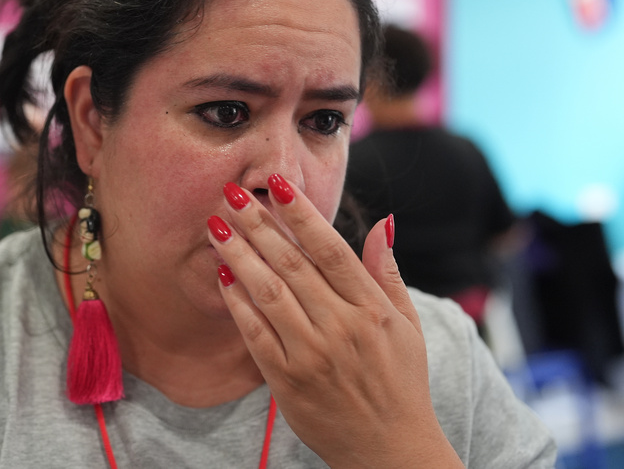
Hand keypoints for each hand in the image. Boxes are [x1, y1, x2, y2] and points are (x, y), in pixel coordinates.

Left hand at [208, 176, 462, 468]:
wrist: (390, 453)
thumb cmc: (400, 382)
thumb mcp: (408, 325)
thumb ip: (387, 272)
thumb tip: (383, 221)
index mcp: (372, 310)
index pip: (331, 250)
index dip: (301, 215)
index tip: (276, 184)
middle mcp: (342, 328)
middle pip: (292, 265)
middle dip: (259, 225)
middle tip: (232, 192)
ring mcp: (312, 355)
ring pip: (269, 293)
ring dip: (240, 255)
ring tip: (217, 225)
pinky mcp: (287, 380)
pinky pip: (255, 333)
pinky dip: (237, 302)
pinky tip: (223, 274)